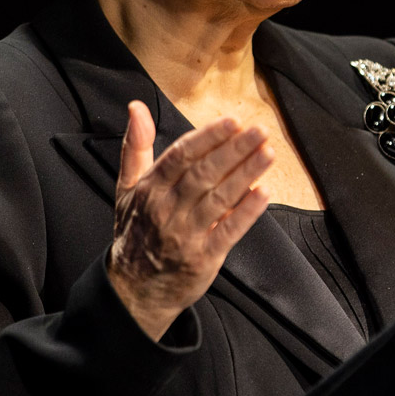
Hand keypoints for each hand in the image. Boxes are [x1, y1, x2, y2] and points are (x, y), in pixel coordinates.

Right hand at [107, 101, 273, 340]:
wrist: (134, 289)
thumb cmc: (136, 230)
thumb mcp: (127, 187)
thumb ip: (135, 146)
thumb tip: (136, 106)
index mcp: (149, 189)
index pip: (181, 156)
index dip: (207, 137)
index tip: (232, 121)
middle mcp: (166, 209)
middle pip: (203, 174)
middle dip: (233, 150)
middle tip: (259, 130)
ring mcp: (185, 235)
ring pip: (219, 199)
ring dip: (245, 174)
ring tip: (268, 153)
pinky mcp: (203, 258)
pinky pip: (228, 231)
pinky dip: (246, 212)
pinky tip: (264, 193)